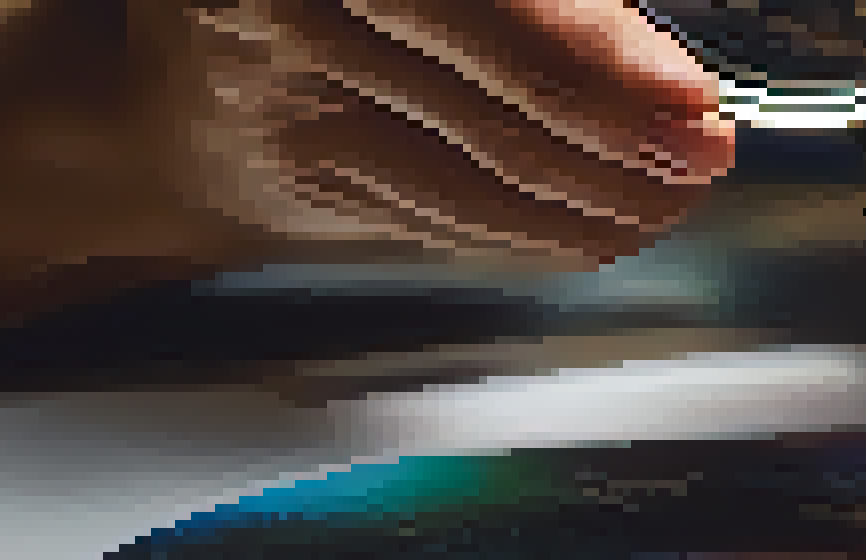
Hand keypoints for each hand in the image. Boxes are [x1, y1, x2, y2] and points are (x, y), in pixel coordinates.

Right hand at [0, 0, 738, 354]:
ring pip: (484, 173)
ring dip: (603, 200)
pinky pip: (451, 220)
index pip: (497, 15)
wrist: (160, 71)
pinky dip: (542, 232)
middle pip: (502, 101)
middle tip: (706, 159)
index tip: (690, 99)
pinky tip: (609, 226)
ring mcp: (288, 104)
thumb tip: (648, 56)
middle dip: (627, 144)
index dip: (604, 62)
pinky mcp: (297, 184)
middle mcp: (291, 11)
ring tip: (676, 196)